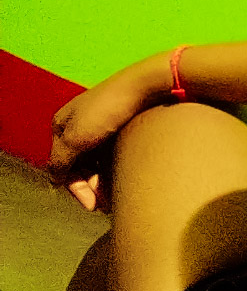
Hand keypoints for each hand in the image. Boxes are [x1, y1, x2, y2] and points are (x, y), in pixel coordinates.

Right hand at [48, 59, 165, 210]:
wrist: (147, 84)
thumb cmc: (108, 109)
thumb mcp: (75, 138)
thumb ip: (59, 161)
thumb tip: (55, 180)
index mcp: (62, 124)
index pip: (61, 166)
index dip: (76, 188)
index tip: (92, 205)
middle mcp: (78, 124)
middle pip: (80, 165)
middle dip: (92, 186)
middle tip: (108, 202)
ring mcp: (100, 124)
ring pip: (98, 161)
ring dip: (105, 180)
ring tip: (118, 193)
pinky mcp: (121, 123)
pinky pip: (114, 152)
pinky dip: (117, 167)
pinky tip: (127, 176)